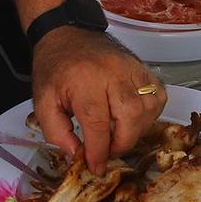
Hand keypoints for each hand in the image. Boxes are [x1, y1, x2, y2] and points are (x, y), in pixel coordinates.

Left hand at [30, 25, 161, 170]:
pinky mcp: (143, 67)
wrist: (68, 34)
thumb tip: (77, 154)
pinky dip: (149, 113)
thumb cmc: (55, 68)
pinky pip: (158, 96)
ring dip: (136, 130)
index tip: (95, 167)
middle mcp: (113, 73)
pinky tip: (132, 118)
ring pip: (148, 107)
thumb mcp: (42, 101)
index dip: (99, 151)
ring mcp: (132, 68)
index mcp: (84, 81)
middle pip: (130, 116)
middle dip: (122, 143)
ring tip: (118, 134)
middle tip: (108, 151)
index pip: (97, 123)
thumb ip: (56, 132)